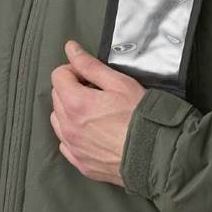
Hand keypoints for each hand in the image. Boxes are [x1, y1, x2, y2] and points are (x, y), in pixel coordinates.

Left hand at [50, 40, 145, 187]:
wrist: (153, 154)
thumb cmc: (139, 117)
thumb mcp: (118, 83)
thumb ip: (90, 65)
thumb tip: (71, 49)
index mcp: (75, 103)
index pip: (58, 76)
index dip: (74, 70)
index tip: (90, 75)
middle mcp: (68, 127)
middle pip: (57, 96)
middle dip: (72, 88)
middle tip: (97, 91)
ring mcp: (73, 147)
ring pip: (58, 120)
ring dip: (70, 110)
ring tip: (95, 111)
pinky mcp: (80, 163)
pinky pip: (66, 143)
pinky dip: (73, 133)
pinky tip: (92, 131)